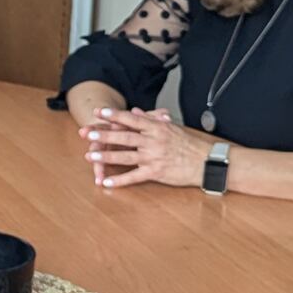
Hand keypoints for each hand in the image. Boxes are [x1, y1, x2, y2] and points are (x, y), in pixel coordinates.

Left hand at [79, 106, 218, 189]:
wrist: (206, 161)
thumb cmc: (189, 144)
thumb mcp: (170, 127)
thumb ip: (151, 119)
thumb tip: (136, 111)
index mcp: (157, 128)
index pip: (131, 119)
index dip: (114, 115)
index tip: (98, 112)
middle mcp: (153, 141)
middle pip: (124, 137)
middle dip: (104, 136)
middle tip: (87, 134)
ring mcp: (154, 157)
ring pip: (126, 156)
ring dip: (106, 157)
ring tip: (90, 157)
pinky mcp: (156, 172)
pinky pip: (134, 177)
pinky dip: (120, 180)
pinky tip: (106, 182)